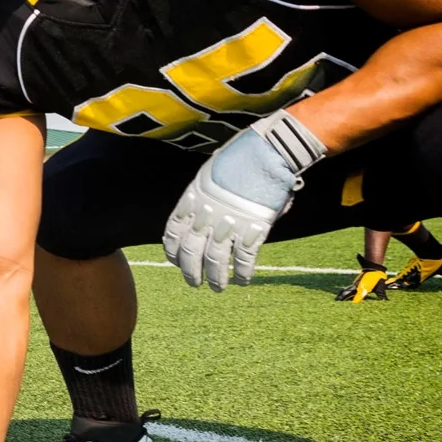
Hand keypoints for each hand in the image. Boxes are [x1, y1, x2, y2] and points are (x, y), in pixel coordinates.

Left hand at [161, 109, 325, 290]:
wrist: (268, 152)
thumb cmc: (242, 157)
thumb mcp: (212, 173)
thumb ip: (208, 197)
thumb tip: (209, 214)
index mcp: (192, 198)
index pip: (174, 231)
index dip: (173, 250)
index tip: (175, 262)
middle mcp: (206, 214)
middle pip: (192, 251)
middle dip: (191, 271)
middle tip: (194, 283)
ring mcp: (229, 224)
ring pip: (216, 260)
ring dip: (216, 278)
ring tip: (218, 288)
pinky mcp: (253, 229)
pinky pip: (244, 259)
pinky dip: (243, 273)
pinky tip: (243, 281)